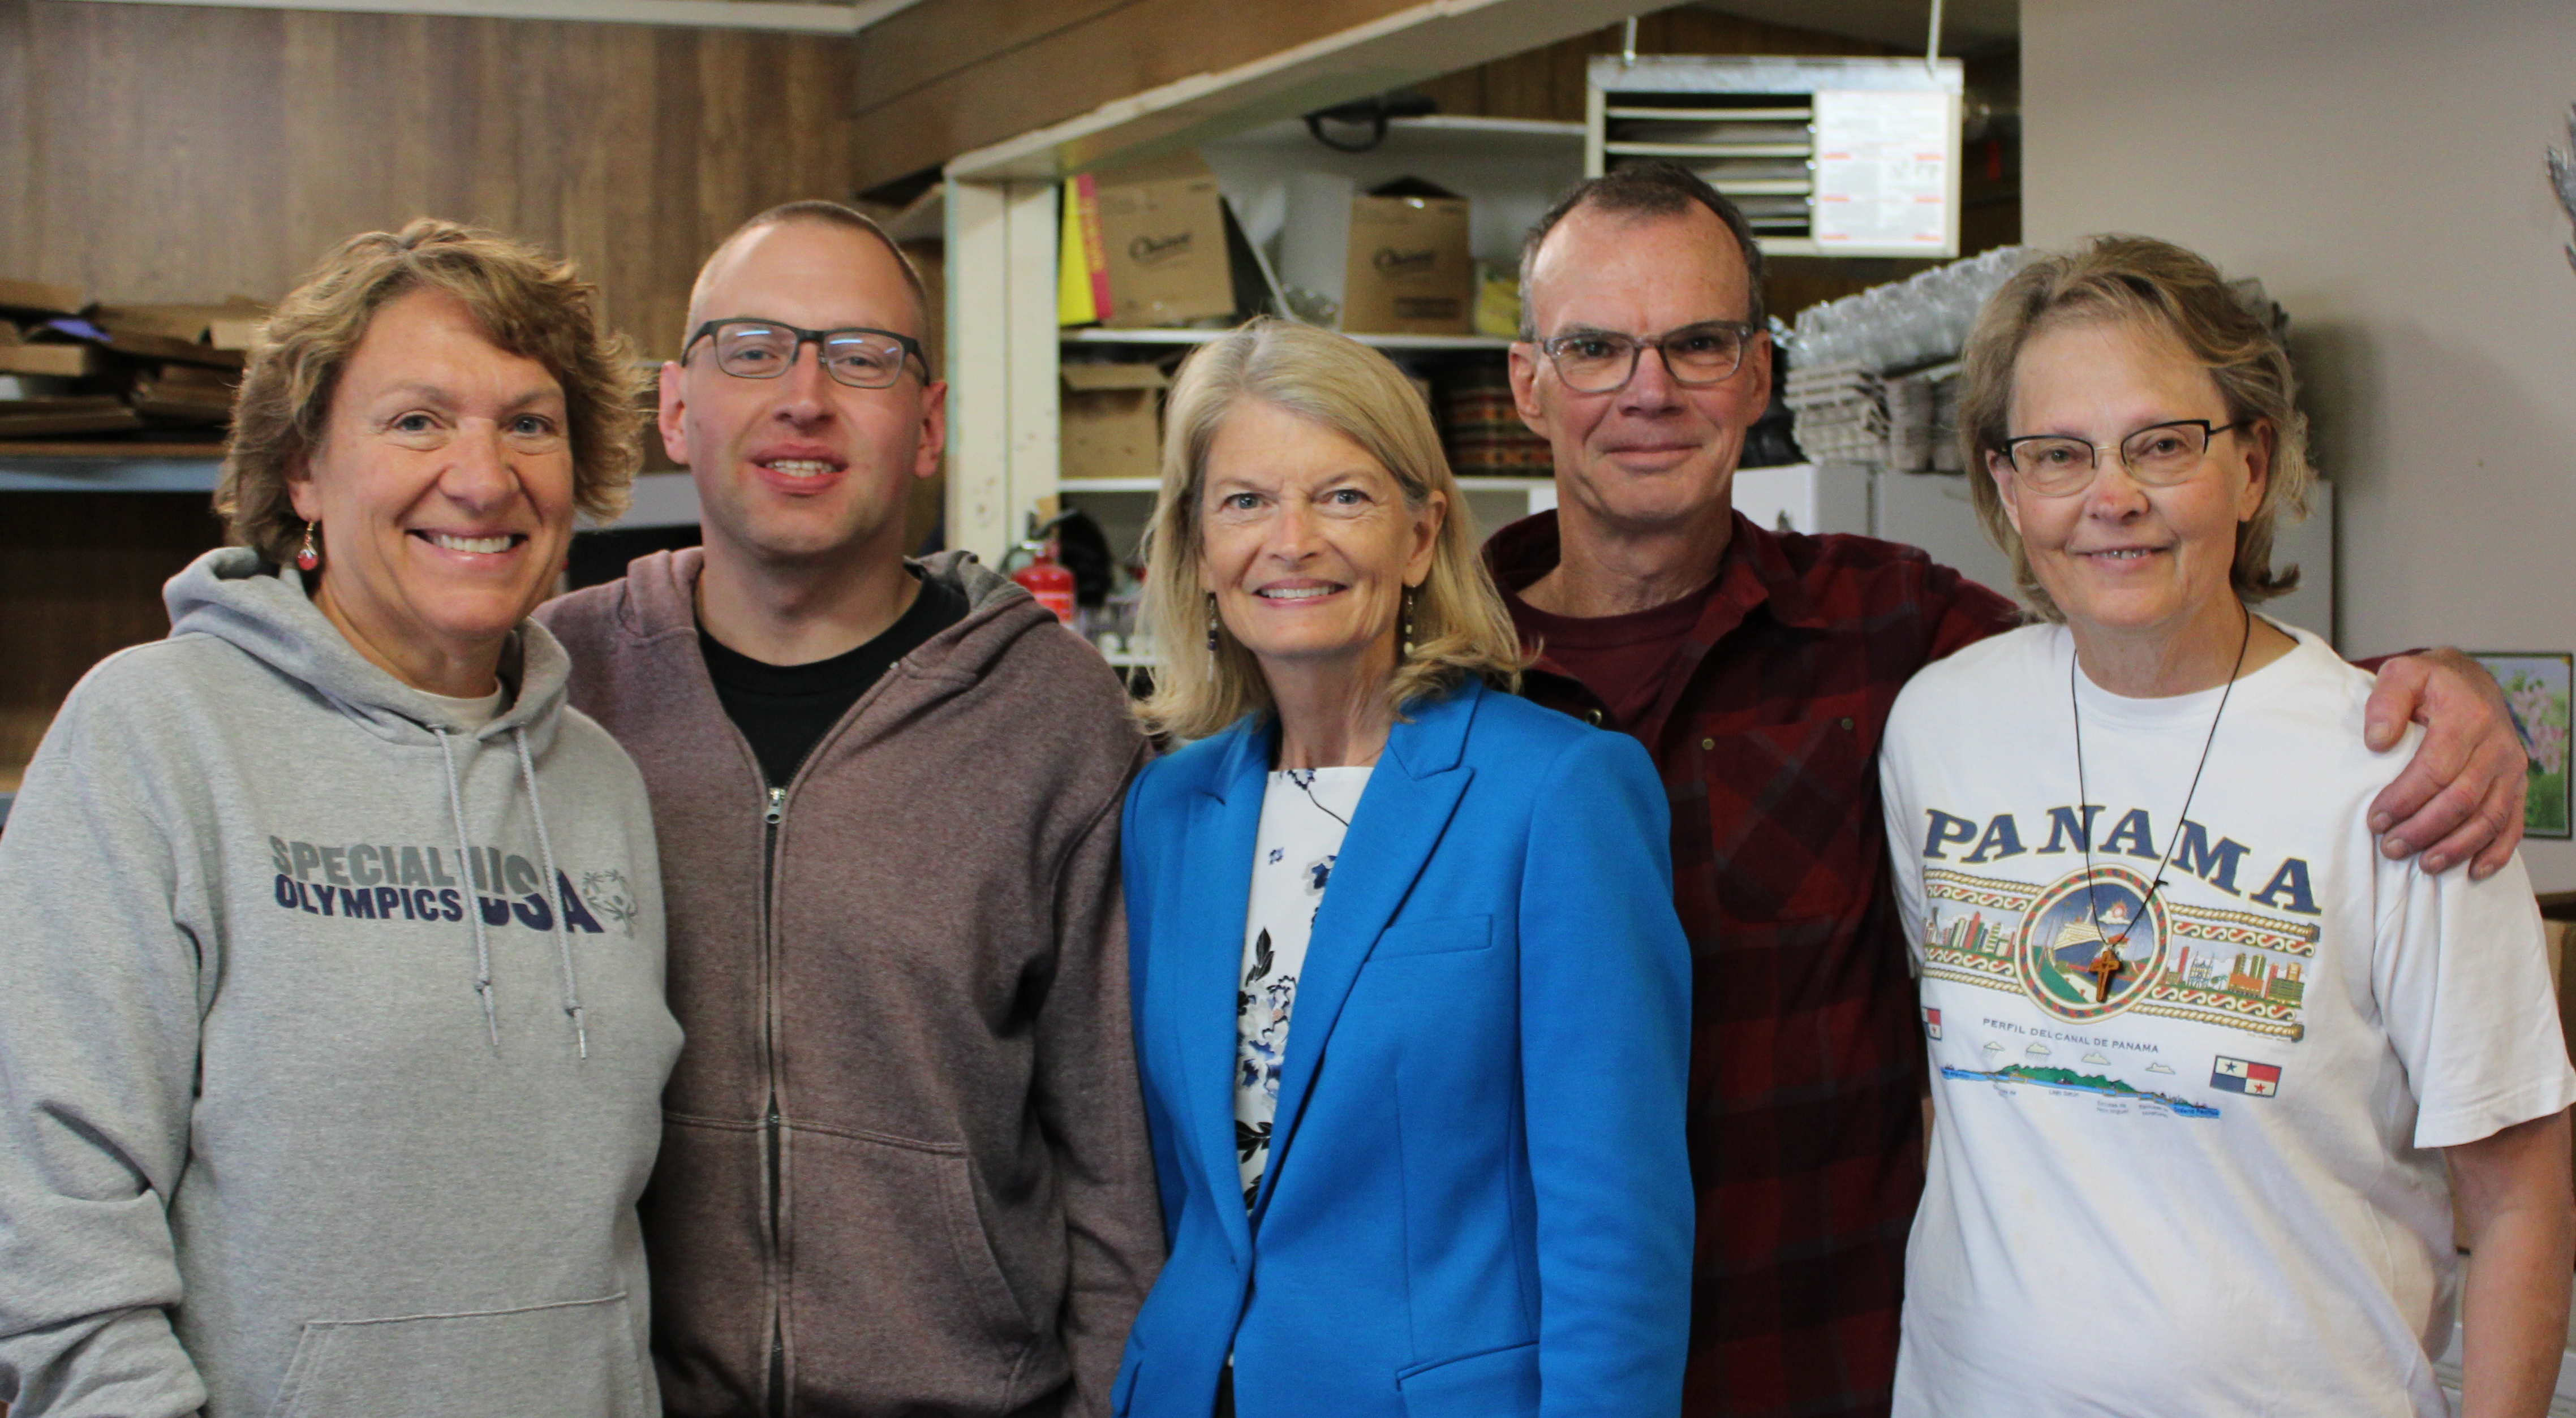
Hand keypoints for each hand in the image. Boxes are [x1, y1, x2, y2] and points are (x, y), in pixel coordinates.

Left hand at [2364, 648, 2526, 878]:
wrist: (2470, 682)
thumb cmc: (2430, 683)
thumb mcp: (2402, 674)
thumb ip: (2385, 701)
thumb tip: (2377, 740)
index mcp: (2469, 718)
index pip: (2436, 769)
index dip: (2405, 799)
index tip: (2375, 820)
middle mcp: (2498, 746)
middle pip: (2462, 800)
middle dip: (2424, 829)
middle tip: (2390, 848)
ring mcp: (2512, 768)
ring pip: (2489, 818)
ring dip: (2456, 847)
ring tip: (2423, 865)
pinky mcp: (2518, 785)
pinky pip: (2513, 824)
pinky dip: (2495, 851)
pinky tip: (2473, 871)